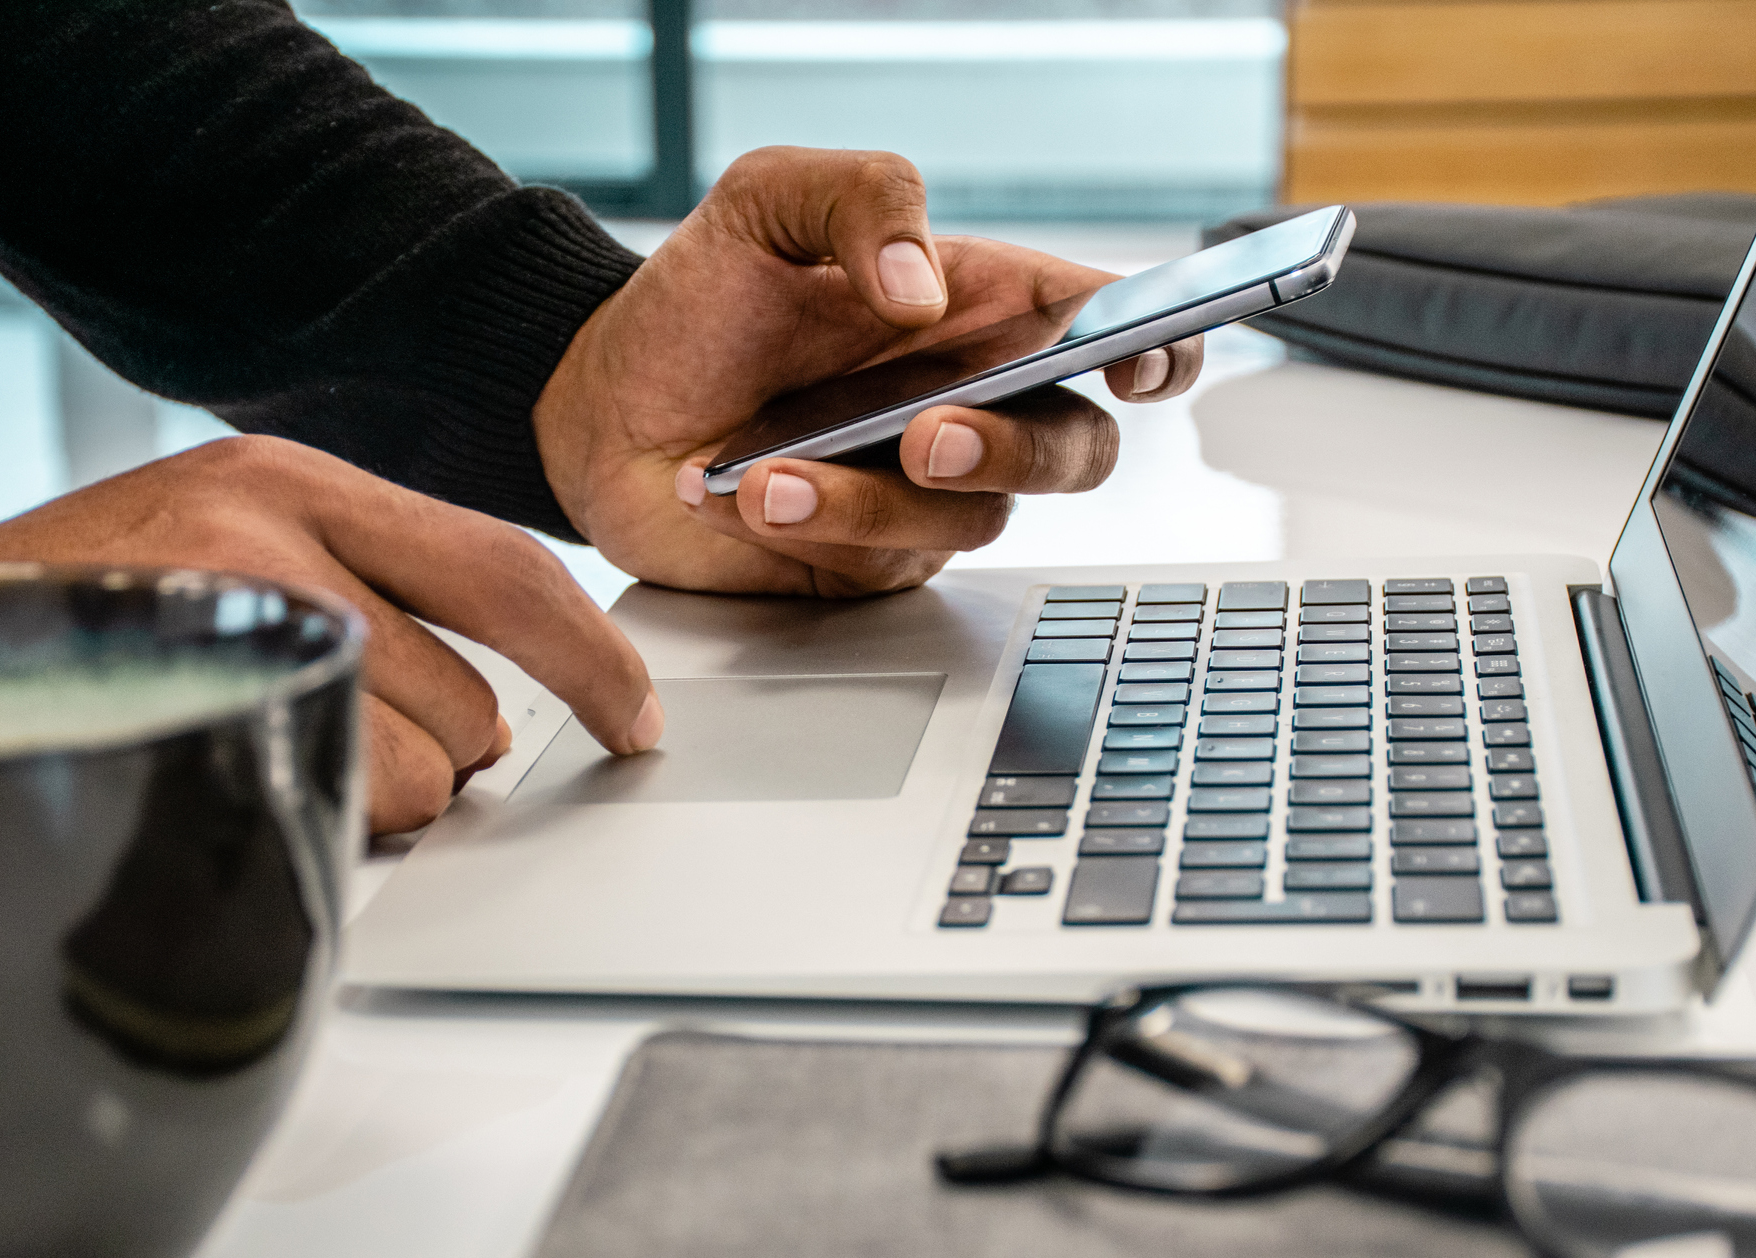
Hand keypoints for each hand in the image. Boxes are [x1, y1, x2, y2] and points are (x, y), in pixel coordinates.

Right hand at [0, 436, 659, 833]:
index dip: (594, 657)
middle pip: (472, 698)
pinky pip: (335, 800)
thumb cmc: (95, 606)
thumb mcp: (236, 547)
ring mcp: (227, 608)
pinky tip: (241, 781)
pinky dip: (317, 821)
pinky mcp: (188, 689)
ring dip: (373, 798)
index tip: (636, 718)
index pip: (507, 571)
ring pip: (416, 766)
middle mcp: (272, 527)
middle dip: (442, 758)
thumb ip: (372, 599)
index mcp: (300, 482)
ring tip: (265, 755)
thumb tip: (500, 720)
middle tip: (346, 745)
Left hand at [534, 146, 1201, 595]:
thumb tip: (925, 284)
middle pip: (1079, 448)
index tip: (1138, 362)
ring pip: (976, 519)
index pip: (1108, 327)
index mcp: (980, 309)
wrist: (597, 408)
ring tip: (770, 470)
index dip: (1158, 348)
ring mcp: (927, 494)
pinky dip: (814, 527)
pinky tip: (742, 492)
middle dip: (1016, 449)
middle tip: (927, 434)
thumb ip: (863, 198)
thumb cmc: (696, 302)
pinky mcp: (871, 561)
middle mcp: (974, 405)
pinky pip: (884, 562)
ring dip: (873, 499)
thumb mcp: (765, 202)